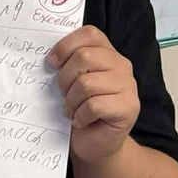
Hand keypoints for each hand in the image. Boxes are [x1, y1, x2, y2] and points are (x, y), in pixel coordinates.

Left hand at [49, 26, 138, 162]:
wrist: (95, 144)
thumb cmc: (79, 110)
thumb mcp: (71, 82)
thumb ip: (67, 64)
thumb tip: (48, 57)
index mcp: (107, 54)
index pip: (89, 34)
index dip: (65, 46)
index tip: (52, 64)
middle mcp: (122, 66)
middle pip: (84, 57)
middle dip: (65, 79)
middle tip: (64, 94)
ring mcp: (129, 86)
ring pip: (87, 83)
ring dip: (72, 101)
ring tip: (73, 109)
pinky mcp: (129, 107)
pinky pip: (94, 105)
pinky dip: (81, 115)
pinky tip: (82, 120)